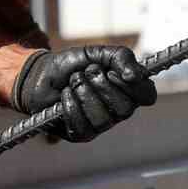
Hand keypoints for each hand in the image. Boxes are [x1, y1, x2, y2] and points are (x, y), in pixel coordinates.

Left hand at [9, 46, 155, 141]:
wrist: (40, 74)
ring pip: (103, 119)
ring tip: (73, 82)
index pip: (147, 96)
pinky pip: (82, 126)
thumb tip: (135, 75)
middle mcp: (117, 111)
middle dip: (101, 85)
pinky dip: (70, 105)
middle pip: (125, 109)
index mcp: (127, 90)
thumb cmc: (71, 65)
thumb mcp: (96, 53)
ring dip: (84, 93)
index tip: (112, 72)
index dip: (133, 86)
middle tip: (86, 73)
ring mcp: (100, 125)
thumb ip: (120, 56)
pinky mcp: (80, 134)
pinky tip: (64, 95)